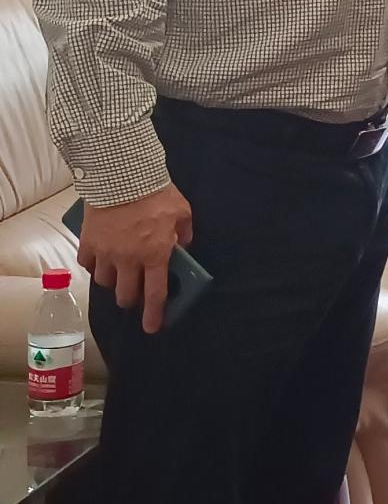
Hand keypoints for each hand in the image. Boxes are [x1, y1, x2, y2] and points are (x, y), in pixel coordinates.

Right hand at [76, 183, 194, 335]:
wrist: (123, 176)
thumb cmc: (157, 194)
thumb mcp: (182, 212)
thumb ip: (185, 233)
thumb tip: (183, 245)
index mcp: (155, 255)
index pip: (155, 294)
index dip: (154, 315)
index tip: (152, 328)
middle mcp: (129, 260)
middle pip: (126, 295)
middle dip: (131, 299)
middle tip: (134, 294)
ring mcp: (106, 253)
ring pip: (104, 282)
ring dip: (112, 281)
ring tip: (117, 273)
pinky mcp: (88, 243)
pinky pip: (87, 264)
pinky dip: (93, 265)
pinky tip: (99, 259)